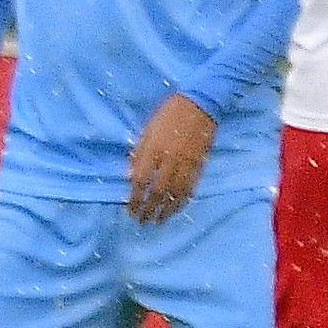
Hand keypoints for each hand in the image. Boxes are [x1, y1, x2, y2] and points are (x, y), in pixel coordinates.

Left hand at [126, 94, 216, 222]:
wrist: (199, 105)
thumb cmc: (168, 114)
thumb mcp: (147, 129)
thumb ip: (137, 153)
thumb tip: (127, 176)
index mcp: (153, 148)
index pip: (140, 179)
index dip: (134, 197)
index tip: (129, 208)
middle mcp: (169, 159)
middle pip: (157, 191)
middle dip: (148, 208)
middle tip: (140, 221)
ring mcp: (186, 163)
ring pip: (174, 193)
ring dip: (165, 210)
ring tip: (157, 221)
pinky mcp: (199, 165)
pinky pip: (190, 188)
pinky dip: (181, 202)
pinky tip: (175, 210)